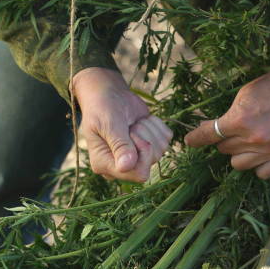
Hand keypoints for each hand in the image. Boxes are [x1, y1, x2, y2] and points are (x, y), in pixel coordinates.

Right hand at [72, 67, 172, 181]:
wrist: (109, 94)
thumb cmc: (103, 107)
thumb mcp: (108, 123)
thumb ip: (119, 145)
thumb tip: (126, 167)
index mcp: (105, 164)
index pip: (137, 174)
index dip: (142, 154)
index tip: (132, 133)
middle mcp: (122, 166)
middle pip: (152, 161)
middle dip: (146, 138)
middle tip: (131, 126)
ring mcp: (139, 157)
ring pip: (161, 151)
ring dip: (150, 130)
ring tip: (134, 123)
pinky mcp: (151, 145)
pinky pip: (167, 139)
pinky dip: (157, 125)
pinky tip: (142, 120)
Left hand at [184, 68, 269, 178]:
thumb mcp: (244, 94)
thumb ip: (227, 114)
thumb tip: (207, 127)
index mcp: (240, 119)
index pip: (209, 134)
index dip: (196, 138)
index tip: (190, 140)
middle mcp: (253, 138)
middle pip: (224, 149)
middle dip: (224, 139)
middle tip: (231, 130)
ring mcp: (269, 150)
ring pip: (238, 164)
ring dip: (238, 153)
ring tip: (246, 142)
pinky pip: (262, 173)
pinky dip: (258, 166)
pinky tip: (260, 154)